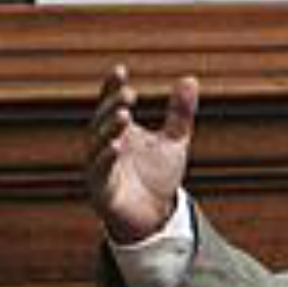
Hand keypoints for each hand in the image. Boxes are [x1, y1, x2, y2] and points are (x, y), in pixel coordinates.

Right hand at [86, 65, 198, 243]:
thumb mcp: (174, 140)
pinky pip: (99, 172)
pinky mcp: (101, 191)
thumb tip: (190, 79)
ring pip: (96, 144)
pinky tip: (116, 146)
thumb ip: (180, 112)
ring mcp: (99, 168)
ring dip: (108, 128)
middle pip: (102, 120)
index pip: (111, 103)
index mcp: (118, 131)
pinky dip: (106, 158)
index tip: (121, 70)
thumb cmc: (158, 176)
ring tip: (123, 114)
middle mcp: (103, 146)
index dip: (112, 87)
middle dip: (112, 106)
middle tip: (128, 93)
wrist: (156, 216)